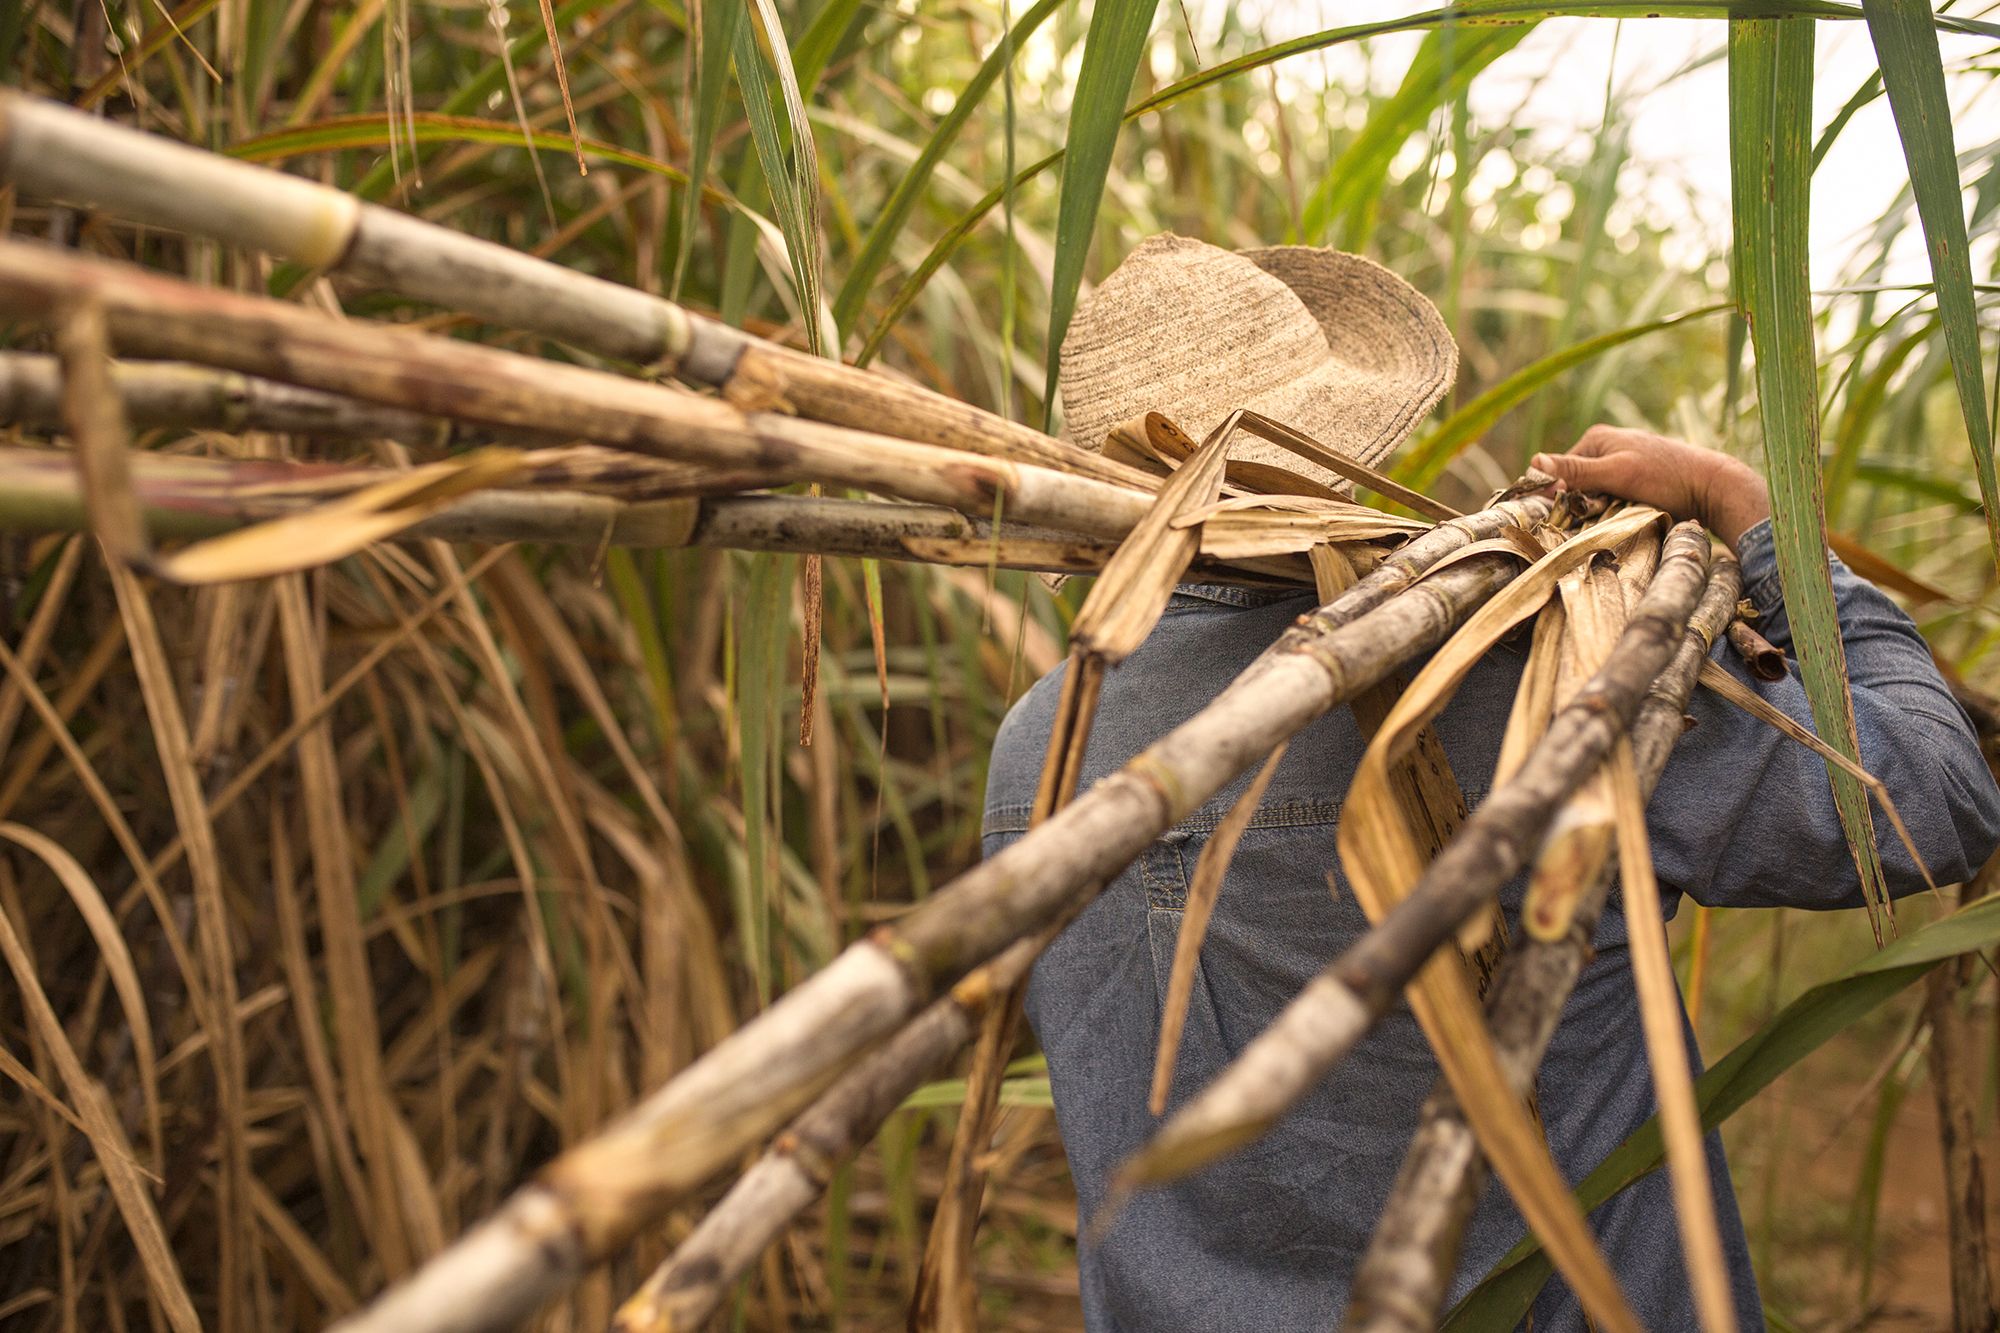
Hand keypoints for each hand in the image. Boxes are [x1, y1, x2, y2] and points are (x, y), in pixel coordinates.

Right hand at [1531, 425, 1770, 548]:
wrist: (1712, 488)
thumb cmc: (1666, 477)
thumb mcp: (1617, 472)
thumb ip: (1577, 469)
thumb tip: (1534, 462)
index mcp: (1597, 437)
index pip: (1559, 472)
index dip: (1561, 495)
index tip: (1571, 515)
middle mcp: (1607, 448)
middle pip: (1576, 484)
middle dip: (1582, 504)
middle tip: (1601, 515)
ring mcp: (1622, 464)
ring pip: (1593, 494)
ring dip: (1599, 510)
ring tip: (1616, 516)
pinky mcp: (1635, 481)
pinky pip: (1611, 498)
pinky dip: (1613, 510)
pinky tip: (1625, 515)